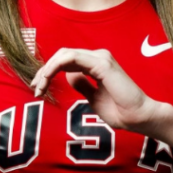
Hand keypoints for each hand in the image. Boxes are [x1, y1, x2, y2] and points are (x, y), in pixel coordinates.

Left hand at [31, 47, 159, 132]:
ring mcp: (100, 58)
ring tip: (39, 87)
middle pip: (63, 55)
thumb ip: (82, 85)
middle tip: (34, 87)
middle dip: (44, 70)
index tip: (38, 88)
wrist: (138, 118)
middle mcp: (98, 57)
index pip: (66, 60)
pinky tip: (47, 79)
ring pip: (65, 54)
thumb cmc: (120, 111)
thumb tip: (69, 77)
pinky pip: (71, 58)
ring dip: (47, 69)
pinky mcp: (102, 64)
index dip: (49, 72)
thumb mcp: (93, 98)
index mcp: (96, 64)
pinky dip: (55, 67)